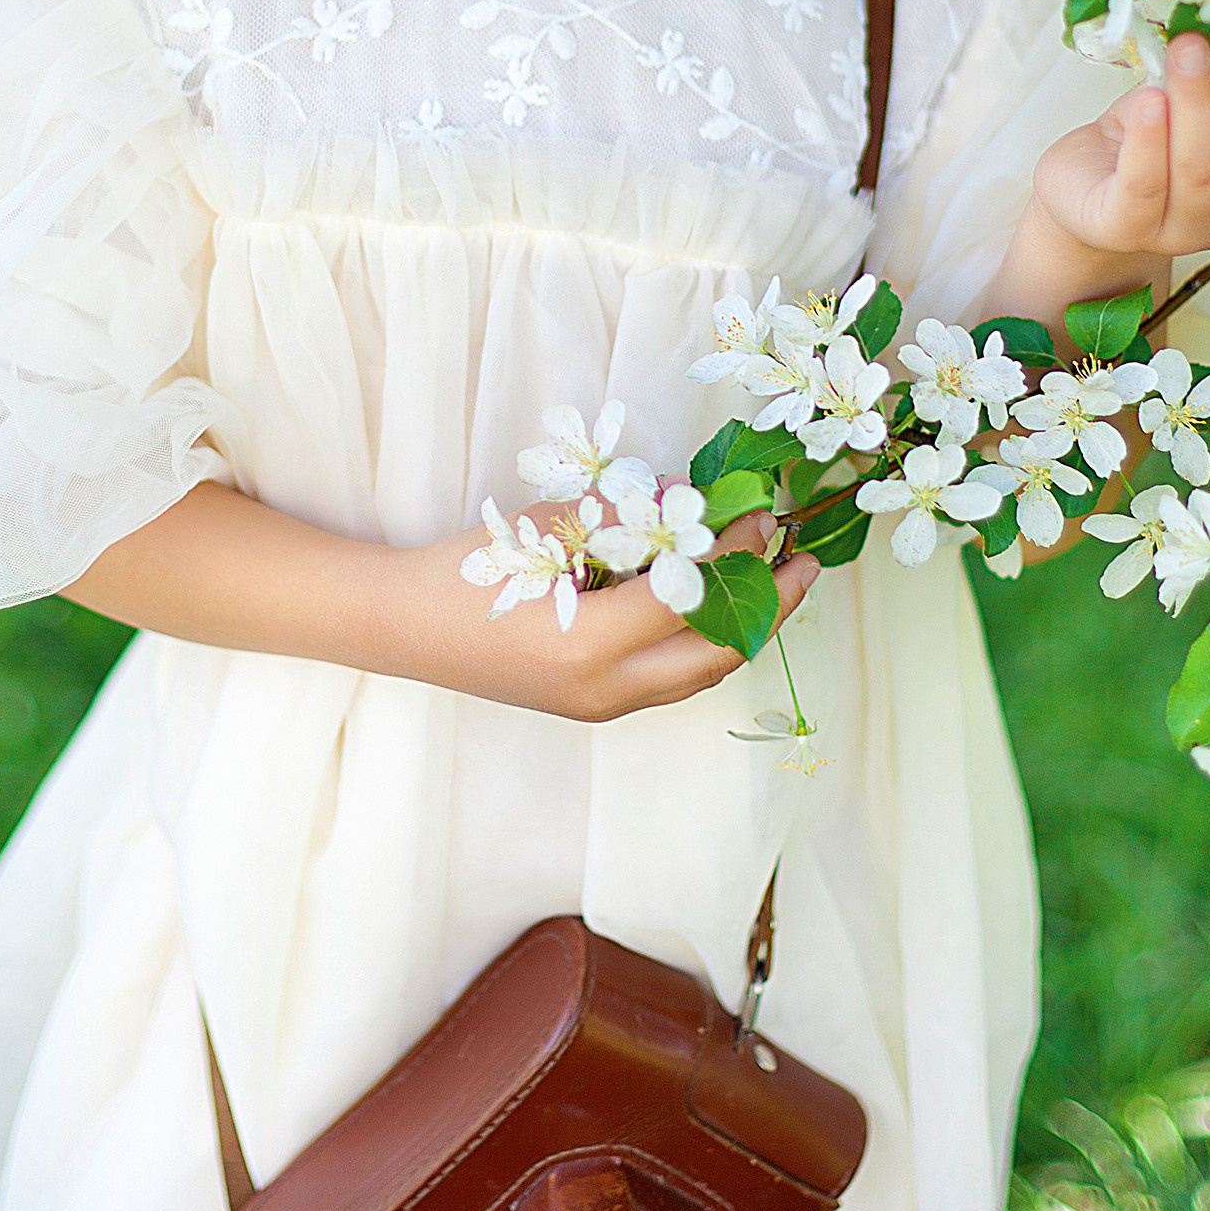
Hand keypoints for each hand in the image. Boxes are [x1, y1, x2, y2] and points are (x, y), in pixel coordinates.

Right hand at [411, 506, 820, 724]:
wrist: (405, 628)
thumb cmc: (468, 570)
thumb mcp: (550, 529)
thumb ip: (625, 520)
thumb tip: (696, 503)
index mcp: (590, 644)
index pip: (689, 596)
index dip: (734, 553)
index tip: (762, 513)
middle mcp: (604, 689)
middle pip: (716, 654)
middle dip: (770, 607)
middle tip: (804, 562)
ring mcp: (600, 707)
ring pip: (698, 675)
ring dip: (743, 628)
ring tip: (777, 583)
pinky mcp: (594, 706)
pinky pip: (670, 678)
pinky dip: (702, 641)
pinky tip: (715, 603)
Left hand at [1032, 32, 1209, 263]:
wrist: (1085, 184)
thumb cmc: (1154, 134)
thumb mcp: (1199, 100)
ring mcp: (1185, 231)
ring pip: (1201, 171)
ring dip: (1194, 105)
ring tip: (1184, 51)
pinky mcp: (1125, 231)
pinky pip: (1143, 189)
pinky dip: (1149, 142)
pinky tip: (1148, 101)